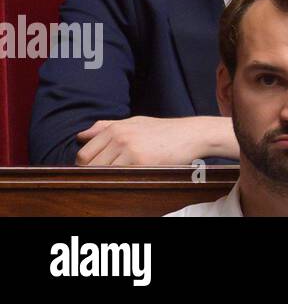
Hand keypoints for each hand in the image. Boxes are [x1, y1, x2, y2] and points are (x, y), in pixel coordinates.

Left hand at [75, 116, 233, 165]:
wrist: (191, 134)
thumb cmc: (163, 130)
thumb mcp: (134, 122)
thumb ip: (106, 127)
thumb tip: (80, 135)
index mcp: (115, 128)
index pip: (84, 153)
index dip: (85, 166)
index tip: (95, 171)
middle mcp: (119, 137)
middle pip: (89, 165)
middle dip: (94, 174)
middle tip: (108, 176)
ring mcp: (129, 150)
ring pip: (103, 173)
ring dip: (108, 178)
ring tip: (121, 177)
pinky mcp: (141, 162)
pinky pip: (120, 177)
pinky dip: (121, 181)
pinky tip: (132, 177)